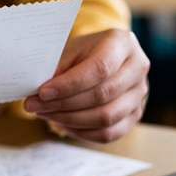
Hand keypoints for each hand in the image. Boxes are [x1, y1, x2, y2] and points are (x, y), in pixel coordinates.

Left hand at [24, 29, 148, 142]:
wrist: (101, 57)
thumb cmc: (82, 53)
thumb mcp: (69, 51)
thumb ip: (57, 70)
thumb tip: (36, 95)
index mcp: (123, 42)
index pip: (99, 68)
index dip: (69, 85)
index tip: (42, 92)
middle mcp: (138, 67)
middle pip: (102, 95)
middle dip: (63, 104)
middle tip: (35, 105)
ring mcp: (140, 93)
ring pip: (106, 117)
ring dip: (69, 120)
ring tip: (45, 113)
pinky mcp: (135, 114)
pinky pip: (108, 133)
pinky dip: (81, 132)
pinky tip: (62, 123)